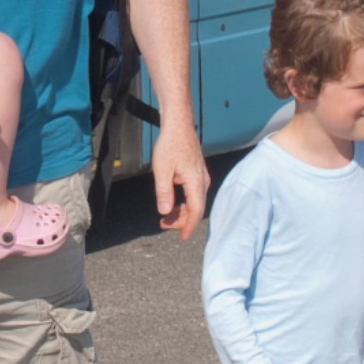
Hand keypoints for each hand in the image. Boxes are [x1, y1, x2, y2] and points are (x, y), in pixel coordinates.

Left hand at [151, 121, 209, 242]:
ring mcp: (201, 177)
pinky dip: (184, 203)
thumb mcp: (162, 170)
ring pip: (195, 202)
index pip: (196, 211)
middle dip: (181, 220)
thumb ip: (164, 192)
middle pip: (196, 209)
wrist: (178, 125)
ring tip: (165, 217)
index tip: (182, 238)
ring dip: (181, 212)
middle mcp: (202, 182)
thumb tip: (165, 212)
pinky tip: (172, 203)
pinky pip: (193, 194)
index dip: (188, 226)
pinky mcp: (197, 174)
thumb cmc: (170, 145)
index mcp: (196, 182)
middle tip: (163, 224)